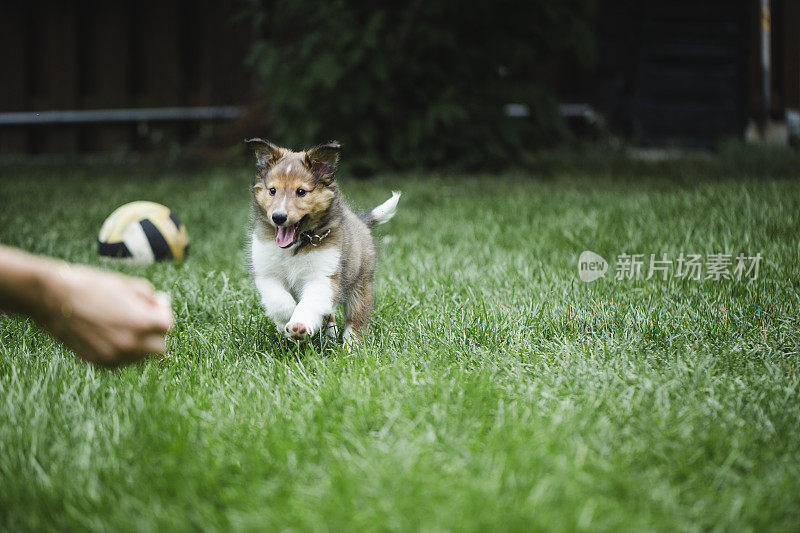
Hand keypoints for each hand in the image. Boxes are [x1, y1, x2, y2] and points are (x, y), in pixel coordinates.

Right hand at [43, 265, 173, 366]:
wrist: (54, 299)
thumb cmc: (92, 286)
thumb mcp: (127, 285)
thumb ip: (150, 297)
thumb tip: (160, 306)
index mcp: (143, 323)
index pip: (167, 325)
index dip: (162, 313)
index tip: (153, 307)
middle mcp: (132, 344)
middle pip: (159, 347)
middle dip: (155, 333)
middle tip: (143, 319)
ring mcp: (115, 356)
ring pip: (141, 357)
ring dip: (140, 344)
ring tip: (123, 325)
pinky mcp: (100, 362)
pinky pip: (122, 361)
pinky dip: (122, 351)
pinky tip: (110, 334)